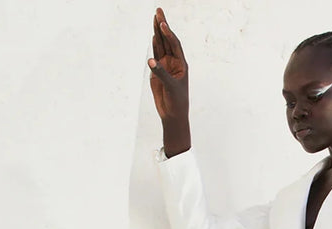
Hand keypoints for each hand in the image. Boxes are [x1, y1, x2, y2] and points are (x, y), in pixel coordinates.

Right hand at [148, 7, 188, 124]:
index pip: (175, 45)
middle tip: (158, 11)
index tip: (163, 24)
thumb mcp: (171, 87)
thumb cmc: (177, 102)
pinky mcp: (157, 72)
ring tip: (155, 17)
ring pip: (161, 45)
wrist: (172, 114)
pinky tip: (153, 35)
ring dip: (157, 32)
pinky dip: (154, 45)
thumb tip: (150, 60)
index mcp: (181, 65)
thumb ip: (161, 73)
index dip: (168, 34)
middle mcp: (174, 62)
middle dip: (163, 26)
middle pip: (167, 40)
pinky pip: (155, 55)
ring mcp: (165, 66)